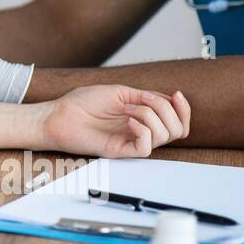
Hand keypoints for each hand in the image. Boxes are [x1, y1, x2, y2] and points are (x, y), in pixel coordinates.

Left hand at [38, 86, 190, 157]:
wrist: (59, 114)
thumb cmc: (83, 103)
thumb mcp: (120, 92)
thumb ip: (145, 97)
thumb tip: (169, 99)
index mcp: (143, 118)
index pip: (178, 122)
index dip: (184, 110)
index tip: (177, 94)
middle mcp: (141, 131)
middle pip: (178, 130)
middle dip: (169, 110)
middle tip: (145, 100)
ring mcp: (131, 141)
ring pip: (164, 136)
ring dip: (150, 115)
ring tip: (127, 108)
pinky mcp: (121, 151)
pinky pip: (146, 148)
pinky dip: (144, 131)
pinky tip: (128, 121)